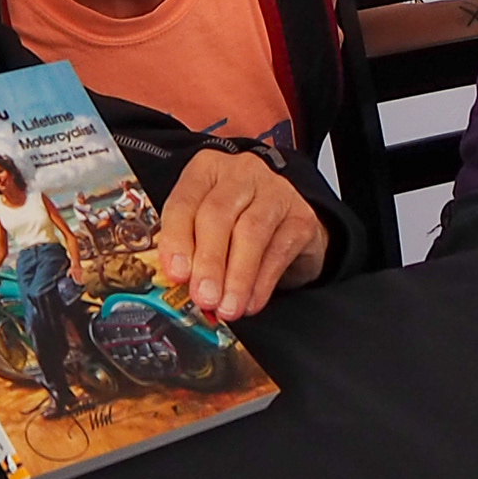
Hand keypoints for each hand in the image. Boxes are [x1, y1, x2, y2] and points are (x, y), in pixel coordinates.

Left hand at [157, 152, 325, 322]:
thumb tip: (178, 287)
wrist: (285, 223)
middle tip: (204, 297)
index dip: (177, 239)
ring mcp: (275, 191)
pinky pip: (279, 251)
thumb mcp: (202, 228)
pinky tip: (251, 302)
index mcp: (205, 170)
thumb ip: (187, 250)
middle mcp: (240, 174)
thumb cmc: (234, 224)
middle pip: (219, 214)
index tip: (176, 274)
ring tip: (227, 307)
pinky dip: (262, 282)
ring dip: (236, 277)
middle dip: (209, 262)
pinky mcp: (301, 216)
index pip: (185, 201)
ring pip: (251, 232)